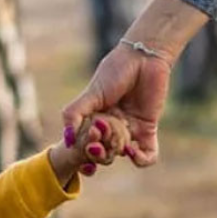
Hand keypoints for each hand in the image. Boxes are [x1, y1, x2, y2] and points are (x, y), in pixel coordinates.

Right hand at [62, 49, 170, 167]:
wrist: (144, 58)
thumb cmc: (115, 71)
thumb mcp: (91, 93)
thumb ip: (74, 114)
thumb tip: (68, 140)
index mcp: (94, 119)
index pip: (85, 143)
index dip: (84, 149)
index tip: (87, 142)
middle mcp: (111, 127)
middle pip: (102, 152)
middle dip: (99, 151)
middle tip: (100, 138)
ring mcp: (130, 129)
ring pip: (120, 154)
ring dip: (117, 151)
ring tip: (118, 140)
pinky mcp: (148, 129)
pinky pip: (148, 154)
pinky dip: (141, 159)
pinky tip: (133, 151)